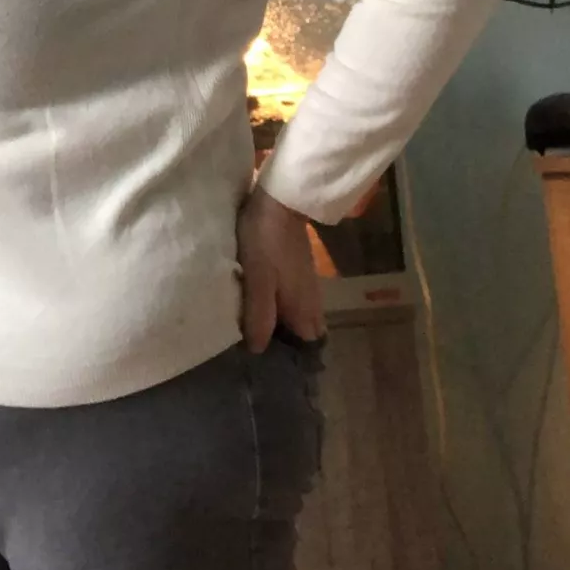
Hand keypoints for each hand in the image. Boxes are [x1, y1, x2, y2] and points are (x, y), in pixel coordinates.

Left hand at [236, 185, 325, 353]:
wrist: (279, 201)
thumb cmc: (265, 242)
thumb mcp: (257, 279)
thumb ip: (260, 315)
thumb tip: (258, 350)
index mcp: (303, 308)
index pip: (309, 346)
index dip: (295, 360)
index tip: (274, 368)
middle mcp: (311, 301)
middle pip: (305, 333)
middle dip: (289, 346)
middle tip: (261, 353)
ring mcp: (308, 285)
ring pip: (300, 316)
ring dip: (284, 327)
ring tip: (259, 335)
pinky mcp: (300, 271)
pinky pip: (295, 301)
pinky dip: (284, 309)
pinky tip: (264, 308)